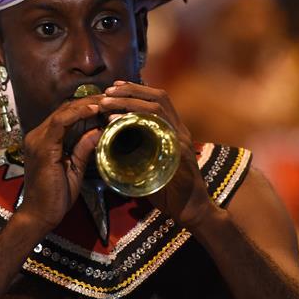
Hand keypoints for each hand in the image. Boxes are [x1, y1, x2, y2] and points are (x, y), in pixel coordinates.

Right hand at [15, 96, 102, 231]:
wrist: (40, 215)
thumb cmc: (55, 196)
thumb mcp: (74, 167)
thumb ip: (83, 147)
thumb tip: (98, 131)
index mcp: (43, 140)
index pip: (65, 114)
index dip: (86, 106)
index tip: (107, 104)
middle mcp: (37, 136)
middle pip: (65, 108)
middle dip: (89, 101)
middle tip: (112, 98)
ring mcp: (37, 140)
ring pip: (63, 111)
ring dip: (87, 104)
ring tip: (107, 101)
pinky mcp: (42, 148)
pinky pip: (60, 123)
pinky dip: (78, 113)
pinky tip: (95, 110)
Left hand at [100, 81, 216, 226]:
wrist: (191, 211)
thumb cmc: (168, 191)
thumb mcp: (150, 164)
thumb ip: (137, 150)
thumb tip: (113, 141)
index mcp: (173, 130)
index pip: (158, 99)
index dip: (136, 90)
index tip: (115, 87)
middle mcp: (179, 130)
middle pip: (159, 96)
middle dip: (131, 90)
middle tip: (108, 90)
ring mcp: (181, 139)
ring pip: (157, 108)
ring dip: (129, 101)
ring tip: (108, 102)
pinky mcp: (179, 152)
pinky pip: (159, 129)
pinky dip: (136, 121)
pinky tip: (117, 122)